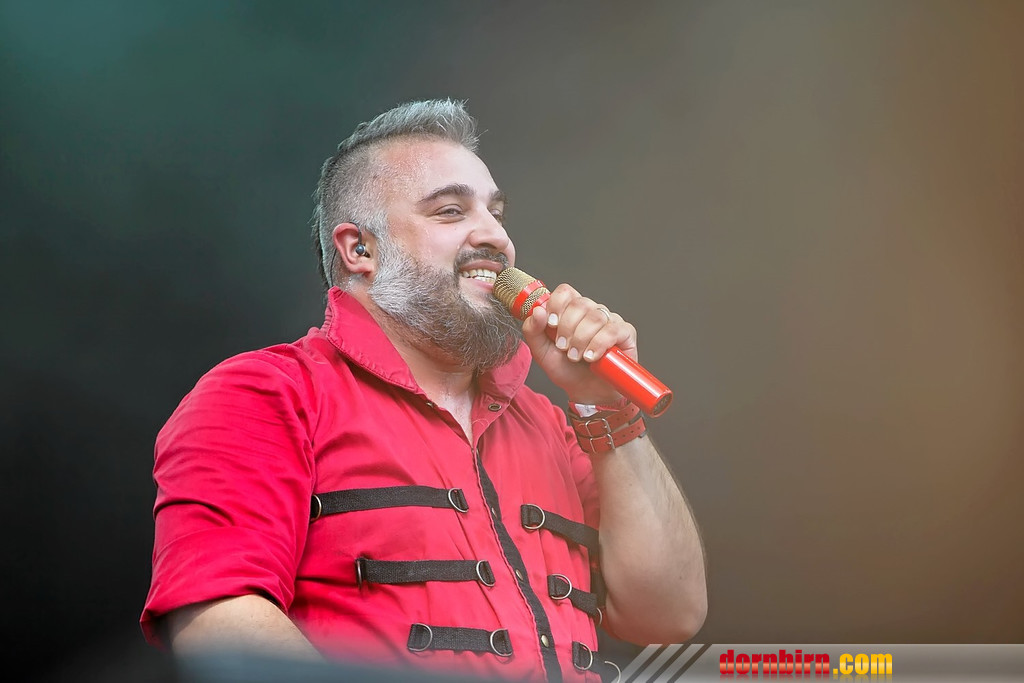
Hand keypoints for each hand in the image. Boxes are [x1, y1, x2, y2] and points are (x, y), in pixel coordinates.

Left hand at [520, 283, 638, 404]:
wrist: (586, 392)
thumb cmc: (567, 370)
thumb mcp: (542, 353)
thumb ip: (533, 331)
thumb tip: (537, 311)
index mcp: (571, 311)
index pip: (566, 292)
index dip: (557, 304)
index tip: (551, 324)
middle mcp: (591, 312)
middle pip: (580, 304)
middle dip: (567, 328)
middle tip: (563, 347)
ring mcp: (610, 320)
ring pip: (596, 317)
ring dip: (582, 339)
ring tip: (576, 356)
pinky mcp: (625, 333)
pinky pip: (613, 330)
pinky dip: (599, 344)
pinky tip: (592, 357)